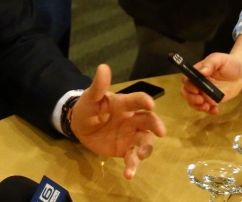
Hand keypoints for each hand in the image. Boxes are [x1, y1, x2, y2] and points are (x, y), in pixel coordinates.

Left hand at [71, 64, 166, 178]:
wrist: (80, 126)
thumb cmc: (88, 108)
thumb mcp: (90, 98)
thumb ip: (98, 86)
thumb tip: (103, 67)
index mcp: (124, 104)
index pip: (138, 100)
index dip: (144, 101)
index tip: (151, 104)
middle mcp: (132, 118)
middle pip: (148, 121)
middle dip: (156, 125)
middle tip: (160, 132)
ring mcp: (131, 135)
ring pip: (145, 140)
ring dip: (146, 148)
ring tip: (140, 156)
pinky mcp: (126, 149)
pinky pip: (133, 158)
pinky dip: (133, 166)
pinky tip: (129, 174)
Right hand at [180, 53, 241, 114]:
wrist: (241, 72)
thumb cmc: (229, 63)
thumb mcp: (220, 59)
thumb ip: (211, 64)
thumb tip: (202, 72)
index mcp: (198, 72)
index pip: (187, 79)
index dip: (189, 86)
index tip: (196, 90)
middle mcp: (198, 83)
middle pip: (186, 92)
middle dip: (191, 98)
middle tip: (201, 100)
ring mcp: (204, 92)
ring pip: (193, 102)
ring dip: (197, 107)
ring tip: (208, 107)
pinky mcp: (212, 100)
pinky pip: (206, 108)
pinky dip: (208, 111)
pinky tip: (216, 110)